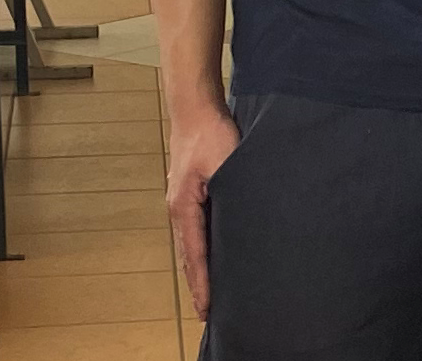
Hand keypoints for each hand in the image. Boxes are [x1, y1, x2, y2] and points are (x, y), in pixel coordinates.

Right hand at [165, 97, 241, 318]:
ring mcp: (179, 202)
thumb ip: (233, 192)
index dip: (203, 285)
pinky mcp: (186, 193)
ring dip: (198, 269)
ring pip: (190, 245)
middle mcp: (177, 209)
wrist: (194, 108)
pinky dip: (199, 250)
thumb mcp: (227, 163)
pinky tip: (209, 256)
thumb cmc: (211, 132)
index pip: (196, 256)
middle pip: (189, 256)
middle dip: (198, 285)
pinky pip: (193, 230)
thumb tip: (244, 221)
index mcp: (184, 207)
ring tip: (208, 294)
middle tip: (208, 313)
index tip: (207, 310)